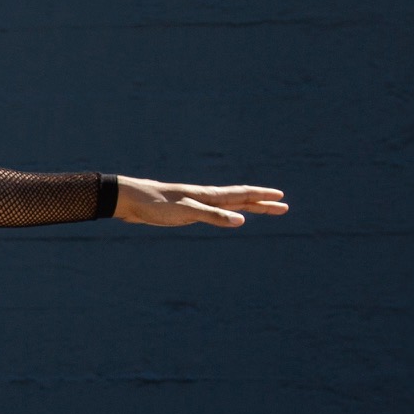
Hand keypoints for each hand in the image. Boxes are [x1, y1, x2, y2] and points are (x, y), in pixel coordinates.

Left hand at [112, 177, 288, 227]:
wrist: (129, 201)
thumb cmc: (155, 204)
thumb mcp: (186, 211)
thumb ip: (213, 215)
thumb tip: (242, 219)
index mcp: (208, 195)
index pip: (241, 194)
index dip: (261, 195)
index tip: (281, 196)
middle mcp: (205, 198)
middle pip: (240, 200)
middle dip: (262, 203)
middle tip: (283, 206)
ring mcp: (196, 204)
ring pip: (228, 206)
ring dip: (247, 208)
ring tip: (262, 210)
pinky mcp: (185, 212)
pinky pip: (214, 213)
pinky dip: (227, 214)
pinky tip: (228, 217)